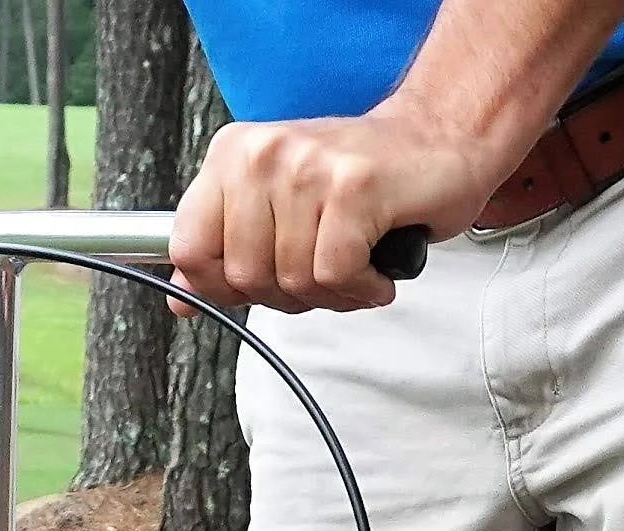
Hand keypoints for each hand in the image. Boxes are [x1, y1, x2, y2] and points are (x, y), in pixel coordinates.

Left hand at [167, 107, 500, 313]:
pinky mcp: (352, 188)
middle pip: (244, 276)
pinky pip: (335, 276)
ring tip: (356, 263)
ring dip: (333, 293)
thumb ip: (227, 250)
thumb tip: (183, 299)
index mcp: (233, 155)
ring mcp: (306, 168)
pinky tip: (376, 266)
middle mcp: (263, 153)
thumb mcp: (279, 209)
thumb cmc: (364, 180)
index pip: (189, 249)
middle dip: (288, 294)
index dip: (220, 288)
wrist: (440, 138)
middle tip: (325, 270)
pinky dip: (362, 288)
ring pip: (293, 281)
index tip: (258, 285)